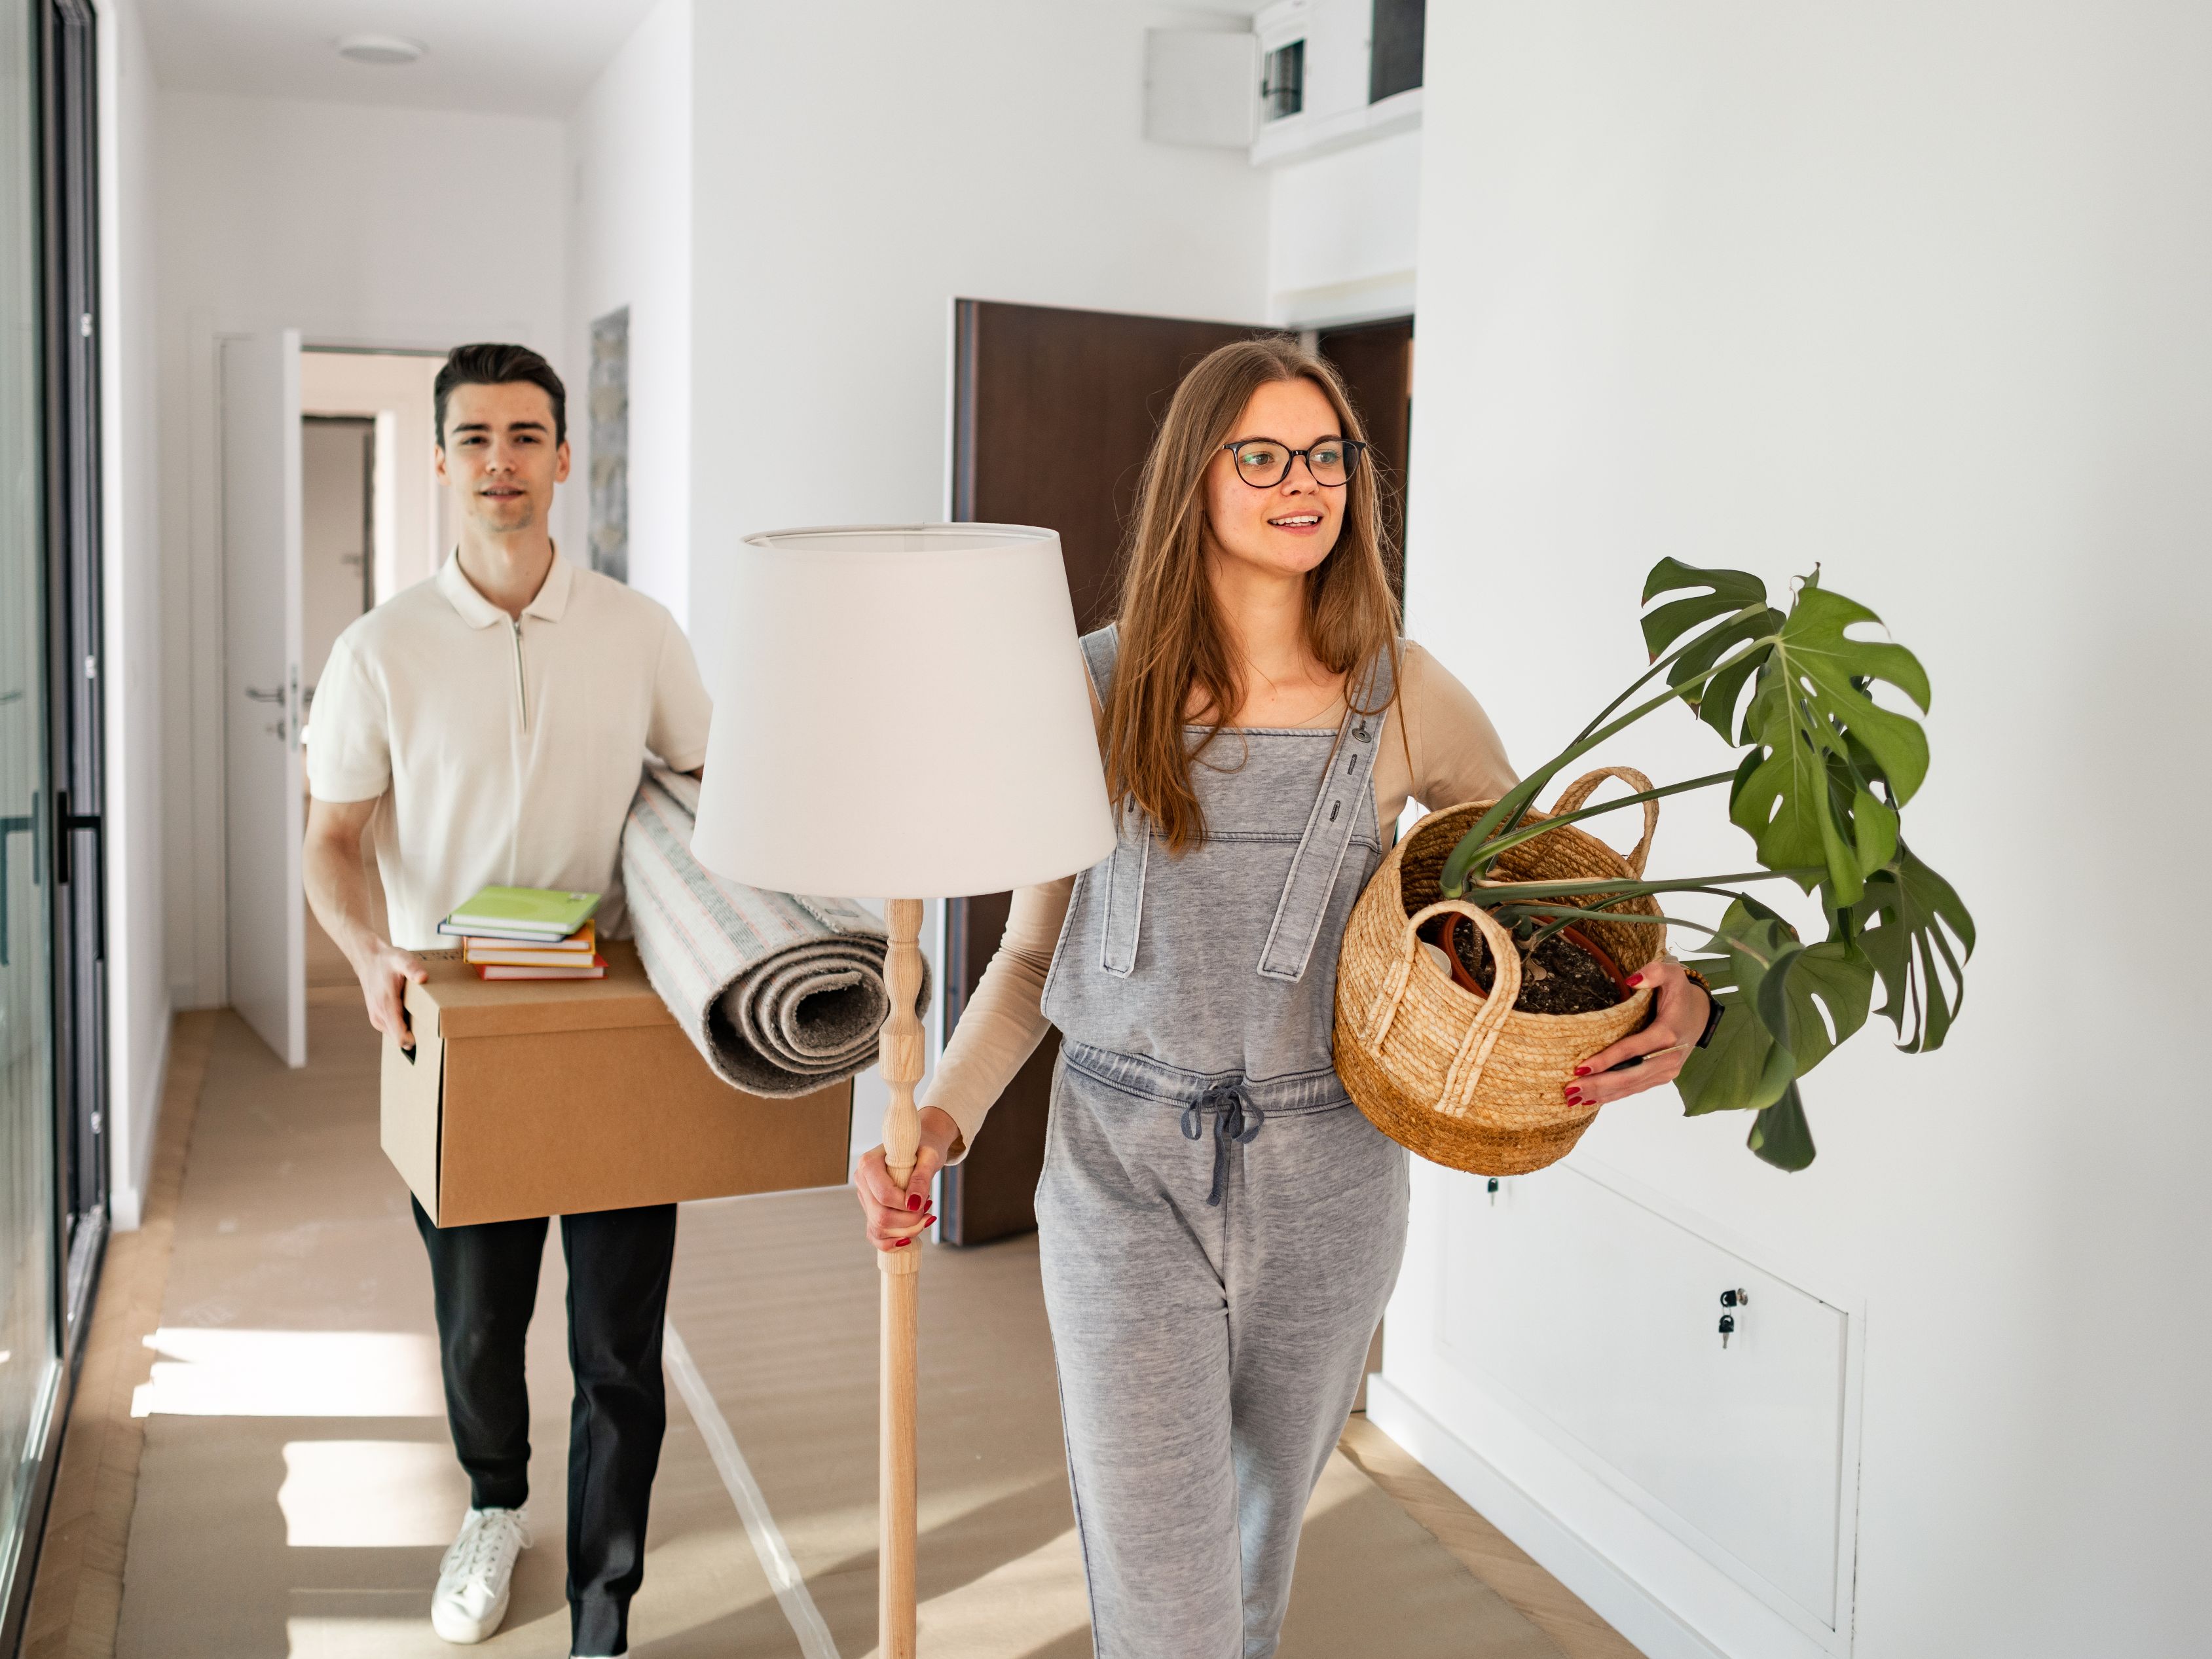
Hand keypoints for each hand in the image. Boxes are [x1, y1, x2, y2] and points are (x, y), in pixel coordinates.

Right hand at [354, 941, 429, 1048]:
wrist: (369, 959)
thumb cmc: (387, 961)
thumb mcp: (402, 959)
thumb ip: (412, 968)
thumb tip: (423, 977)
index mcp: (386, 1006)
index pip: (399, 1036)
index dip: (414, 1040)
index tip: (427, 1036)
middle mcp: (379, 1015)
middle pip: (399, 1039)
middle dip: (414, 1037)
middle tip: (430, 1026)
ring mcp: (376, 1018)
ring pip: (395, 1035)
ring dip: (408, 1032)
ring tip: (421, 1019)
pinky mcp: (376, 1017)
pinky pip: (392, 1029)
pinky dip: (402, 1026)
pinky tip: (411, 1014)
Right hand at [854, 1106, 958, 1251]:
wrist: (920, 1148)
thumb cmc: (924, 1147)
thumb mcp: (929, 1156)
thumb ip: (922, 1177)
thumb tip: (915, 1203)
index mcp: (869, 1163)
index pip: (884, 1195)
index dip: (907, 1206)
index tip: (926, 1201)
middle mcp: (862, 1181)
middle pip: (880, 1217)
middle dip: (910, 1221)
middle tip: (928, 1210)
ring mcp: (864, 1197)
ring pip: (878, 1229)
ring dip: (906, 1231)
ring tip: (925, 1218)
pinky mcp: (870, 1210)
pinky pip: (874, 1235)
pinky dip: (892, 1242)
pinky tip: (909, 1238)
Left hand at [1565, 959, 1710, 1109]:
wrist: (1700, 1013)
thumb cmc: (1680, 993)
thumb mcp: (1672, 974)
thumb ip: (1654, 972)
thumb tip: (1632, 980)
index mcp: (1668, 1033)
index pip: (1632, 1050)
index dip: (1607, 1060)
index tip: (1581, 1067)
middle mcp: (1668, 1057)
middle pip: (1629, 1075)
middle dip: (1598, 1084)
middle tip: (1570, 1089)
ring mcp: (1667, 1070)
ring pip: (1631, 1086)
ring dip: (1602, 1094)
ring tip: (1574, 1098)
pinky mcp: (1662, 1076)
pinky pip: (1636, 1088)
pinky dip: (1614, 1096)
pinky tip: (1593, 1100)